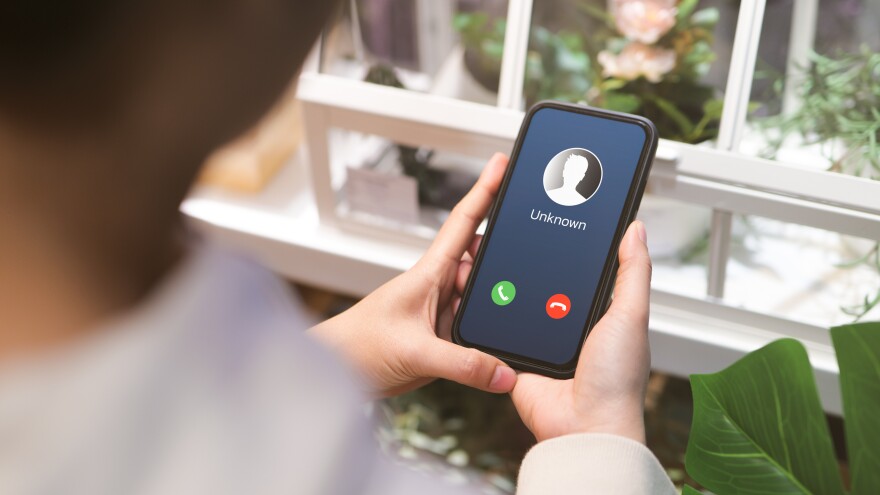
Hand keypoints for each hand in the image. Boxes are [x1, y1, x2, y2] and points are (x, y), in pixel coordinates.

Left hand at [309, 153, 516, 396]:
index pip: (463, 222)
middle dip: (505, 267)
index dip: (484, 190)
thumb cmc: (358, 345)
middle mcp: (439, 286)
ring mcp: (443, 311)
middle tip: (528, 275)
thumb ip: (463, 364)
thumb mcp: (415, 351)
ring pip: (485, 300)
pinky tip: (499, 347)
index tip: (503, 163)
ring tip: (512, 318)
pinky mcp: (445, 338)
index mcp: (428, 272)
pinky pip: (478, 330)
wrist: (338, 373)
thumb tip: (503, 372)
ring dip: (497, 307)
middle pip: (484, 264)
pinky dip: (490, 335)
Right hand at [510, 221, 651, 443]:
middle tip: (527, 233)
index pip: (587, 272)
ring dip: (515, 288)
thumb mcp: (631, 315)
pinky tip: (492, 294)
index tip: (564, 219)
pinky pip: (502, 329)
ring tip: (505, 258)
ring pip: (524, 302)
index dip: (578, 249)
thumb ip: (634, 272)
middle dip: (539, 265)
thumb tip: (636, 230)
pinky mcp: (518, 357)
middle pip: (550, 283)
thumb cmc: (617, 382)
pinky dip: (497, 315)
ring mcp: (543, 342)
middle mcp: (572, 327)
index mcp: (602, 316)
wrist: (583, 425)